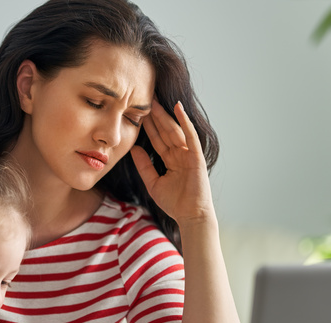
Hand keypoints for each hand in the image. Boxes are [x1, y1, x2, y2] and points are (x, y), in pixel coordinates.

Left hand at [130, 101, 215, 226]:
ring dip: (165, 115)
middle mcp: (180, 154)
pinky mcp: (196, 156)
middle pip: (165, 131)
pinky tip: (178, 108)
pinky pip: (189, 136)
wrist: (190, 216)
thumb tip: (133, 149)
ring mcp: (189, 154)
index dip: (148, 126)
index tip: (137, 112)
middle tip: (144, 98)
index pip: (157, 139)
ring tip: (155, 100)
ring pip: (175, 130)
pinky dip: (184, 121)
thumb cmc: (175, 203)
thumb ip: (144, 166)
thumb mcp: (153, 183)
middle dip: (155, 116)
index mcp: (171, 159)